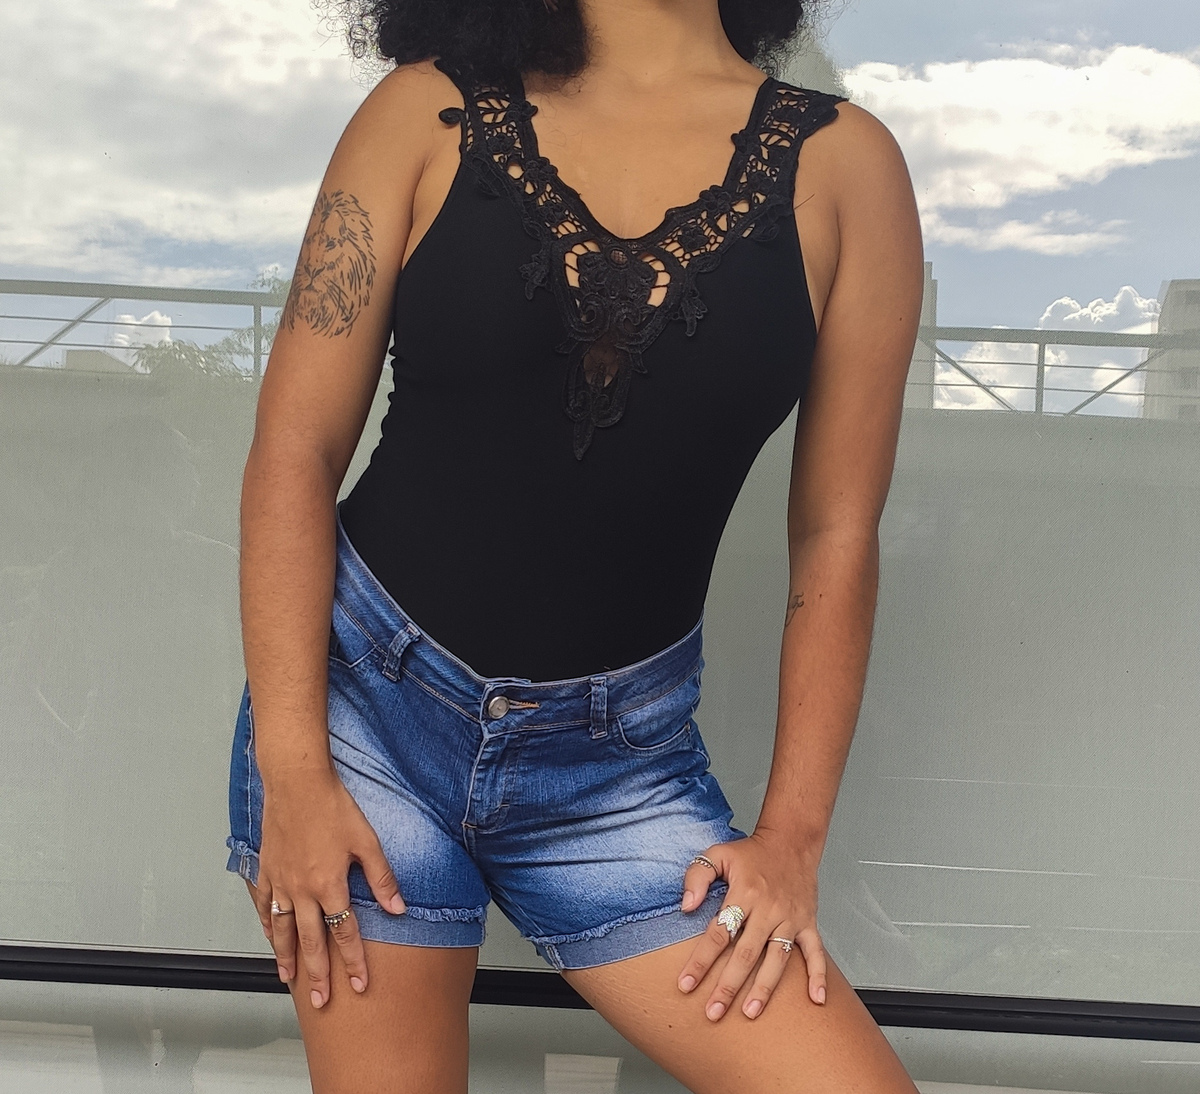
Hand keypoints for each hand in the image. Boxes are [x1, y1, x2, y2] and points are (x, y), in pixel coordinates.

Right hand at [245, 766, 405, 1008]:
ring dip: (286, 957)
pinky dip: (267, 925)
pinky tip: (271, 937)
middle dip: (317, 974)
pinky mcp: (267, 869)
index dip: (353, 962)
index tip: (360, 985)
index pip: (344, 933)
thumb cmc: (334, 806)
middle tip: (320, 1002)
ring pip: (282, 930)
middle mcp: (302, 890)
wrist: (297, 782)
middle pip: (310, 941)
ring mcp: (281, 882)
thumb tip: (399, 908)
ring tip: (289, 979)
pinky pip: (264, 905)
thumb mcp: (367, 840)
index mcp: (329, 885)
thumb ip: (382, 877)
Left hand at [676, 831, 826, 1020]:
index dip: (701, 961)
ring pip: (777, 958)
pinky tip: (816, 998)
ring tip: (750, 1012)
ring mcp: (790, 918)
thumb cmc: (751, 852)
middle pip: (746, 954)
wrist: (791, 841)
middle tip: (713, 1013)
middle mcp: (768, 908)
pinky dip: (818, 975)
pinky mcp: (808, 922)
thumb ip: (697, 876)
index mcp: (744, 893)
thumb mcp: (717, 853)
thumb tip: (686, 906)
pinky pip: (816, 951)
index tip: (686, 985)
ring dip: (764, 988)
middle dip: (728, 986)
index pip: (719, 933)